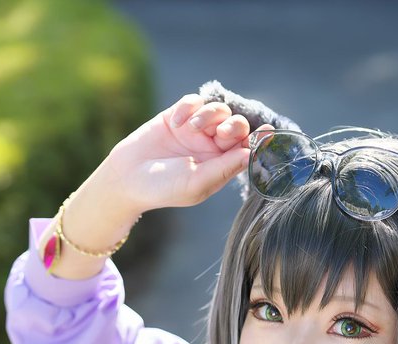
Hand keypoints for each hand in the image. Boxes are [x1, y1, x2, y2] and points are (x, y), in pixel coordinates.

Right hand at [106, 92, 273, 212]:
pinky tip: (177, 121)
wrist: (128, 177)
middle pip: (236, 126)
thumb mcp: (197, 182)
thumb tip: (251, 154)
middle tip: (220, 132)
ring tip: (191, 127)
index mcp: (222, 166)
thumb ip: (224, 168)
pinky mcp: (178, 115)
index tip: (269, 130)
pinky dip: (188, 107)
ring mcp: (196, 130)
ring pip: (217, 110)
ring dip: (209, 114)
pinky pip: (194, 101)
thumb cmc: (165, 188)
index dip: (260, 140)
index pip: (247, 149)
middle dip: (234, 125)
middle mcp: (212, 147)